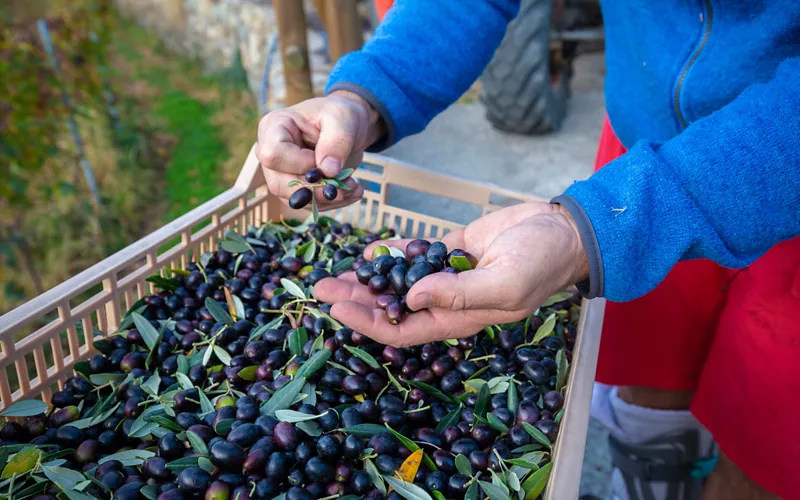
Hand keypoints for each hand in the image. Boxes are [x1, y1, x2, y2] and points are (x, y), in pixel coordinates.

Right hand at [255, 91, 385, 209]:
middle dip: (315, 191)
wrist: (348, 127)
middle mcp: (270, 151)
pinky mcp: (294, 187)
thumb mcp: (343, 118)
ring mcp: (280, 172)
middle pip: (279, 184)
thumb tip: (328, 171)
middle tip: (345, 187)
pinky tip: (352, 192)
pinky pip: (308, 203)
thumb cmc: (340, 114)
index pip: (274, 155)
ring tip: (354, 188)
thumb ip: (336, 141)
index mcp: (273, 127)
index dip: (301, 165)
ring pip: (294, 198)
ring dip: (326, 199)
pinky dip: (332, 202)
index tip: (328, 162)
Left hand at [313, 202, 588, 346]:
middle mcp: (447, 301)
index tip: (335, 310)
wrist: (562, 232)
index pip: (401, 330)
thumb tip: (409, 298)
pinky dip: (392, 254)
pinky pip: (414, 256)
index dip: (366, 323)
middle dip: (356, 300)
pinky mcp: (451, 251)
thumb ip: (458, 293)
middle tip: (321, 288)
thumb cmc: (540, 263)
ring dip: (367, 279)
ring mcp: (448, 276)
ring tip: (334, 272)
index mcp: (458, 319)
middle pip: (391, 308)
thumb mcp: (503, 283)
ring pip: (397, 283)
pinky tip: (369, 251)